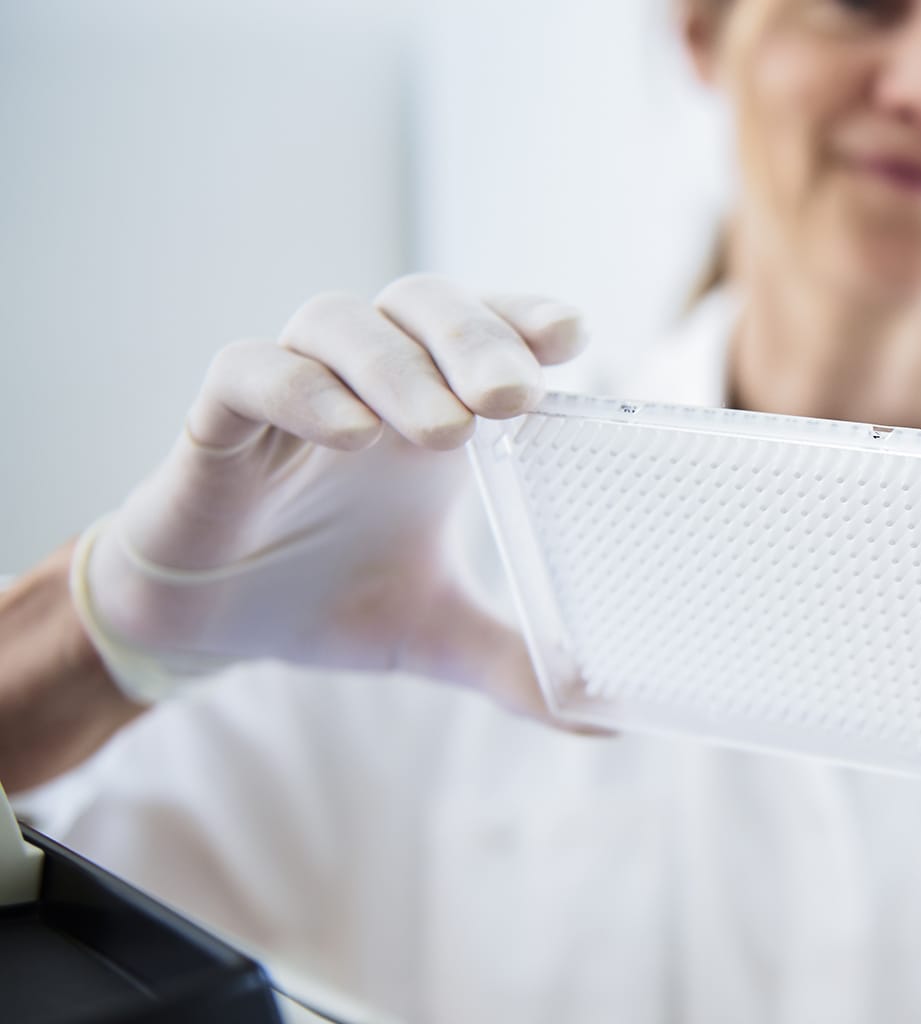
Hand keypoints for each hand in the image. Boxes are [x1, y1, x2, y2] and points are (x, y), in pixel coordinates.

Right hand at [73, 274, 586, 718]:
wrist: (210, 625)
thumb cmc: (328, 595)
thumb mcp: (437, 632)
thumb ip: (518, 663)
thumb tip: (607, 720)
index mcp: (434, 408)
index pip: (486, 326)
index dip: (525, 317)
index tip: (573, 339)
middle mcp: (367, 382)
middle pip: (421, 303)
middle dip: (474, 338)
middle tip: (515, 396)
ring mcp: (291, 393)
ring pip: (338, 322)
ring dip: (398, 368)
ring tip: (447, 431)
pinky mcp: (215, 423)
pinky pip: (249, 373)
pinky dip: (301, 391)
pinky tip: (350, 436)